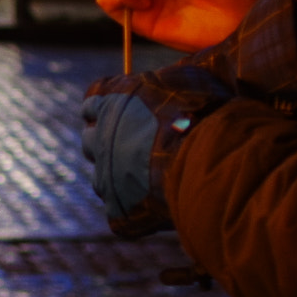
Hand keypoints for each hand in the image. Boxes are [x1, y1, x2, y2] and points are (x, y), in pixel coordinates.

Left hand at [81, 64, 233, 236]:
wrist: (206, 156)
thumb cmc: (202, 111)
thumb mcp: (188, 80)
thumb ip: (168, 82)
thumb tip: (172, 83)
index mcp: (109, 103)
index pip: (92, 103)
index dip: (107, 108)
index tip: (122, 112)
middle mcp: (99, 138)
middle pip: (91, 140)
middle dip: (108, 143)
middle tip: (138, 147)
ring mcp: (106, 176)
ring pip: (102, 179)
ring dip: (121, 179)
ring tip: (153, 179)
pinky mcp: (119, 210)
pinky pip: (121, 215)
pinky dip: (136, 214)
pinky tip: (160, 210)